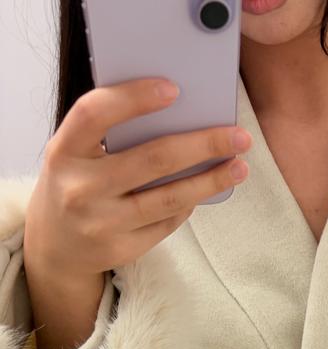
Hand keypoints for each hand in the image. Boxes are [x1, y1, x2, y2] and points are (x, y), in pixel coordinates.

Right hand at [24, 75, 252, 279]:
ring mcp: (102, 223)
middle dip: (203, 145)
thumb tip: (179, 114)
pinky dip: (189, 203)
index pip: (95, 114)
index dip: (133, 98)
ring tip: (239, 167)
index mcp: (64, 151)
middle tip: (239, 137)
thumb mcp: (76, 154)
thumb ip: (111, 133)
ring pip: (169, 197)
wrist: (57, 246)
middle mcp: (80, 188)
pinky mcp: (122, 249)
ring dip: (211, 180)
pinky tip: (207, 189)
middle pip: (153, 159)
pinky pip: (167, 222)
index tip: (174, 89)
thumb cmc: (76, 183)